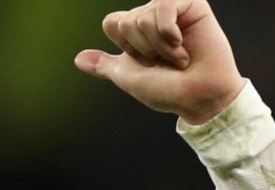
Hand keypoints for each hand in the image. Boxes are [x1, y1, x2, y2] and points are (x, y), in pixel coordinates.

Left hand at [74, 0, 244, 123]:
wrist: (196, 96)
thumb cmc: (166, 89)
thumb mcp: (127, 77)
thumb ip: (104, 65)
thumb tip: (78, 59)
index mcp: (136, 31)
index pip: (112, 22)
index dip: (125, 46)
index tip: (144, 62)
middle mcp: (153, 17)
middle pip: (126, 21)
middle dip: (143, 49)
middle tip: (164, 60)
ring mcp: (172, 9)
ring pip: (144, 17)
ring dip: (159, 46)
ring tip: (178, 57)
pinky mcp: (192, 4)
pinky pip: (164, 6)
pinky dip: (169, 33)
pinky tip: (183, 45)